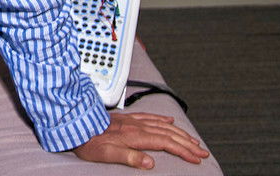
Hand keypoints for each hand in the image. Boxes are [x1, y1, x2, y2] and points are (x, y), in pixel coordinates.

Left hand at [72, 112, 209, 169]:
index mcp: (135, 136)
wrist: (76, 124)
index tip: (196, 158)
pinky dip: (163, 120)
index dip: (183, 151)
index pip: (166, 143)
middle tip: (202, 152)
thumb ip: (129, 157)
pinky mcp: (128, 118)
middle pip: (169, 134)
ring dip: (180, 133)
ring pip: (163, 126)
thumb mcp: (107, 154)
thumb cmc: (89, 142)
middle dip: (188, 143)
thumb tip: (150, 162)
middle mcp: (137, 126)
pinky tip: (169, 121)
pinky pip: (150, 117)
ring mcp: (133, 121)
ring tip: (193, 140)